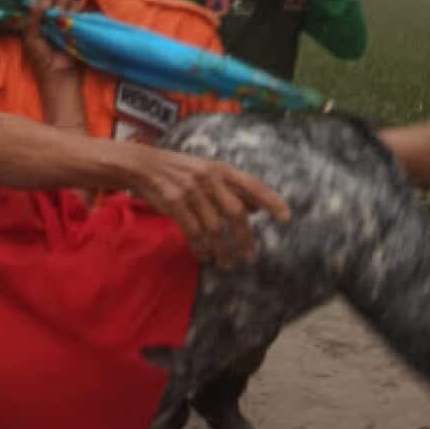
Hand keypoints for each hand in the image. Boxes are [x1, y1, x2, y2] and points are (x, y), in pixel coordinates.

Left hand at [21, 0, 82, 80]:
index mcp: (35, 18)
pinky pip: (79, 8)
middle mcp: (49, 15)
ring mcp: (64, 18)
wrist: (60, 74)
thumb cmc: (41, 59)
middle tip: (51, 8)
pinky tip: (72, 18)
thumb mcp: (31, 40)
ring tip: (61, 17)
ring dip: (64, 4)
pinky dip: (77, 10)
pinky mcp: (78, 23)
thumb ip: (32, 20)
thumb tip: (38, 2)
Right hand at [129, 148, 290, 269]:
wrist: (142, 165)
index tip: (286, 218)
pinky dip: (201, 248)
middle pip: (235, 213)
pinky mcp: (173, 203)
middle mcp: (208, 178)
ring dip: (222, 249)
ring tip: (226, 263)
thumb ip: (231, 188)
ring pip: (214, 227)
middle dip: (244, 239)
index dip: (271, 200)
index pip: (252, 184)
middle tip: (249, 257)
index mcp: (220, 169)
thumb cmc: (179, 170)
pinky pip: (192, 232)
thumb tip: (255, 207)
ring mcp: (191, 190)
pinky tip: (204, 257)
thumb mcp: (207, 172)